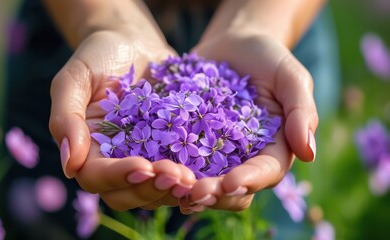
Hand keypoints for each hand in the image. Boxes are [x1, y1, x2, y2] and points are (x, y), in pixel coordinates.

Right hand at [49, 30, 195, 210]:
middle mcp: (114, 161)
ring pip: (153, 190)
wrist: (133, 42)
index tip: (142, 167)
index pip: (96, 176)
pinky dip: (191, 180)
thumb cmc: (99, 56)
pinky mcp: (169, 150)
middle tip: (176, 177)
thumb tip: (69, 165)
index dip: (119, 177)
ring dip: (172, 190)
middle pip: (126, 194)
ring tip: (194, 181)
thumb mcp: (75, 79)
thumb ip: (66, 118)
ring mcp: (143, 158)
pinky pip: (178, 174)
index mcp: (88, 149)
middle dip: (150, 189)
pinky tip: (207, 176)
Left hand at [178, 33, 317, 212]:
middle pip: (231, 187)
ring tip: (170, 185)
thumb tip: (308, 154)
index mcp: (272, 149)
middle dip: (214, 193)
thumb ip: (301, 112)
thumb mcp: (291, 78)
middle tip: (194, 193)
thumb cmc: (268, 59)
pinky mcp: (188, 138)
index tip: (231, 183)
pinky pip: (176, 156)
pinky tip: (150, 167)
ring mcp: (213, 150)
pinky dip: (165, 164)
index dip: (250, 181)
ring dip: (186, 187)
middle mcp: (242, 157)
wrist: (234, 44)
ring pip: (202, 179)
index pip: (265, 172)